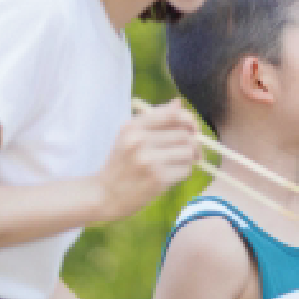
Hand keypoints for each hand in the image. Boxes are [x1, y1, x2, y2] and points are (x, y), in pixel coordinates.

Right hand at [93, 99, 200, 220]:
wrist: (105, 195)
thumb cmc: (122, 163)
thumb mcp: (130, 136)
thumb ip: (155, 119)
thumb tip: (178, 103)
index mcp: (132, 126)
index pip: (173, 114)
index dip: (189, 120)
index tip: (192, 129)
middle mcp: (139, 140)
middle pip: (185, 135)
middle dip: (192, 144)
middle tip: (189, 152)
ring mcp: (149, 160)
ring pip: (189, 152)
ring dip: (189, 159)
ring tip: (177, 163)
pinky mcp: (158, 179)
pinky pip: (186, 169)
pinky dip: (183, 172)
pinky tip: (170, 175)